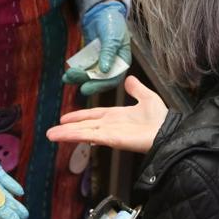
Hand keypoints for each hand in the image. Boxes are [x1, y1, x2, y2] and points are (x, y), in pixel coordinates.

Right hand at [46, 76, 167, 153]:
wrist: (167, 131)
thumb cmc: (160, 118)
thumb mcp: (147, 97)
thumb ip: (136, 89)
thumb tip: (129, 79)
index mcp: (116, 116)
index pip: (93, 116)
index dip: (79, 117)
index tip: (65, 118)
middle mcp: (110, 125)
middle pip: (84, 126)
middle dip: (68, 128)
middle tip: (51, 131)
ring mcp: (109, 133)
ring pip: (83, 132)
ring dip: (67, 133)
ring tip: (50, 135)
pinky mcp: (111, 139)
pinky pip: (90, 136)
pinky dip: (76, 135)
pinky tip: (64, 135)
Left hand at [63, 1, 130, 95]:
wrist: (102, 10)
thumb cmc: (112, 22)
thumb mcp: (112, 36)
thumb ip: (108, 53)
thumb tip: (105, 70)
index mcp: (122, 60)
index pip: (112, 79)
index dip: (99, 85)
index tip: (85, 88)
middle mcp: (113, 63)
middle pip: (100, 78)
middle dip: (85, 80)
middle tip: (71, 78)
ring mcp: (102, 60)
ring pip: (91, 74)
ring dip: (79, 76)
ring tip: (66, 77)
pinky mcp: (93, 56)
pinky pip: (85, 66)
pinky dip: (78, 69)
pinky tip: (68, 71)